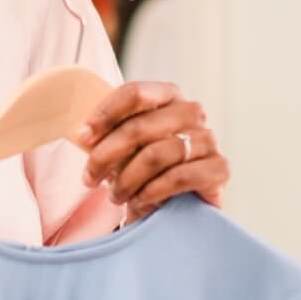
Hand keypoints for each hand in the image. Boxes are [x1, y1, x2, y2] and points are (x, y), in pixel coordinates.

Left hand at [77, 81, 228, 222]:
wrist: (172, 205)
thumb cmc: (140, 168)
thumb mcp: (119, 147)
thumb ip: (105, 134)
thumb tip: (81, 134)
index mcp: (166, 95)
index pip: (134, 93)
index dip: (104, 114)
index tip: (82, 137)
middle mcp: (190, 112)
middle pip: (140, 127)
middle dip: (107, 156)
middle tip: (89, 178)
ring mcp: (208, 139)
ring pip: (157, 154)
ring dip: (127, 180)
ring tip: (115, 196)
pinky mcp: (219, 168)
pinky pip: (179, 176)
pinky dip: (152, 191)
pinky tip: (138, 201)